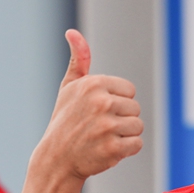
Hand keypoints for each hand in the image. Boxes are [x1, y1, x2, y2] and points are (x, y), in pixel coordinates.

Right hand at [35, 29, 143, 179]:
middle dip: (121, 119)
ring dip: (124, 135)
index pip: (129, 91)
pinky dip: (125, 150)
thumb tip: (72, 32)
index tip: (97, 111)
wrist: (56, 160)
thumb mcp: (68, 88)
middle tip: (98, 128)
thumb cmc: (65, 121)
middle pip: (135, 108)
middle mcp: (101, 102)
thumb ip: (79, 60)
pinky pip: (136, 144)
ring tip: (102, 138)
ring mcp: (107, 126)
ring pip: (138, 126)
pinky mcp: (113, 148)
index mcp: (94, 84)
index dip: (117, 102)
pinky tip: (106, 150)